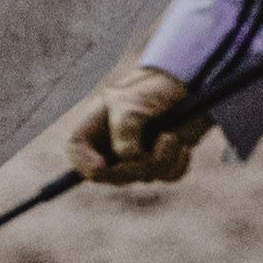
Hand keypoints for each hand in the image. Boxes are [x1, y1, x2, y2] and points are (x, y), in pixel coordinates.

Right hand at [67, 62, 201, 189]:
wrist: (184, 85)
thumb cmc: (148, 89)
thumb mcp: (131, 102)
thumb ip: (125, 128)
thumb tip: (129, 158)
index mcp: (95, 129)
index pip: (77, 154)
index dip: (85, 164)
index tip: (102, 166)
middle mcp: (112, 148)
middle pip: (112, 176)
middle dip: (134, 166)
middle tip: (149, 149)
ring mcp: (136, 159)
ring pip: (143, 176)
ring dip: (161, 159)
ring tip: (171, 137)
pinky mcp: (161, 162)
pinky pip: (167, 176)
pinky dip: (177, 164)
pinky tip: (183, 147)